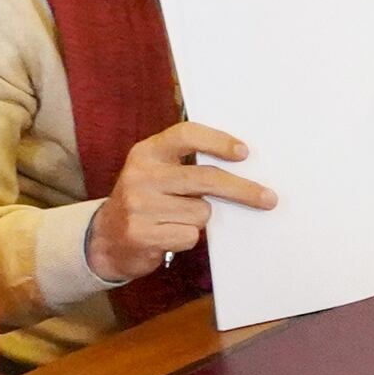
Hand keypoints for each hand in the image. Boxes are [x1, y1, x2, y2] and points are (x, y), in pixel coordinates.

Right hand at [87, 117, 275, 285]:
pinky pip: (189, 235)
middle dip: (243, 190)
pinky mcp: (141, 233)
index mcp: (147, 152)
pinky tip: (168, 235)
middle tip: (268, 198)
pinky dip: (187, 238)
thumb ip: (188, 165)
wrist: (105, 239)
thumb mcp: (157, 173)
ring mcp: (139, 204)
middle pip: (206, 178)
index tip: (244, 153)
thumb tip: (243, 167)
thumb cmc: (146, 202)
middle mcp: (141, 174)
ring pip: (201, 211)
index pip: (186, 135)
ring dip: (199, 219)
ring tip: (176, 219)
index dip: (218, 142)